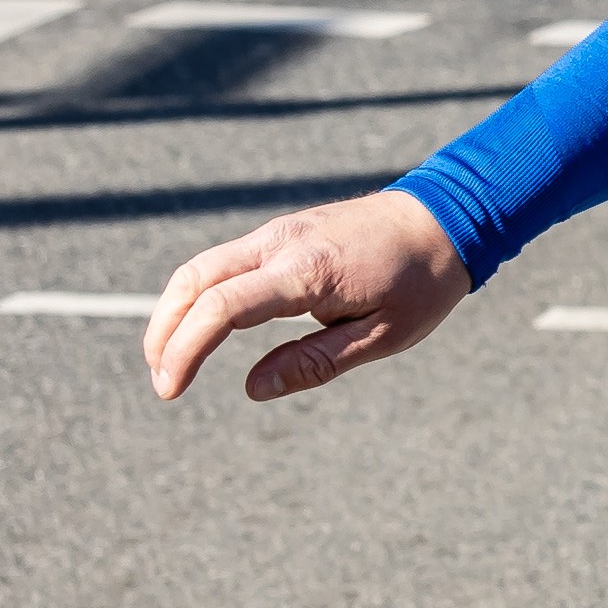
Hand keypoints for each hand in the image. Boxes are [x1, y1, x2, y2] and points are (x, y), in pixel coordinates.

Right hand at [145, 191, 475, 403]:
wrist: (445, 218)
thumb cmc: (421, 282)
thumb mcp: (381, 335)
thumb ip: (315, 361)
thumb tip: (253, 388)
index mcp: (307, 272)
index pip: (222, 307)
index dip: (186, 349)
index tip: (171, 388)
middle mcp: (281, 244)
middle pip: (194, 281)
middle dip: (164, 333)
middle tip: (162, 382)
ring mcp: (277, 232)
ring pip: (201, 267)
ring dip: (173, 311)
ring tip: (169, 360)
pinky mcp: (280, 233)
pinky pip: (223, 261)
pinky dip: (198, 293)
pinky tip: (200, 326)